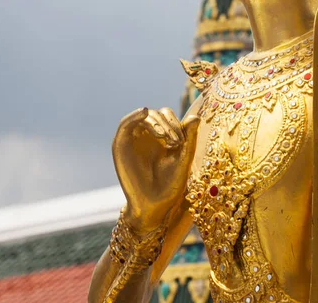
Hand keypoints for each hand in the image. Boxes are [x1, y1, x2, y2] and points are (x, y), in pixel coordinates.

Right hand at [112, 107, 199, 233]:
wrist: (154, 205)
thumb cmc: (170, 184)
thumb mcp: (183, 158)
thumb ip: (189, 137)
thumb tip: (195, 116)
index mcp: (163, 136)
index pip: (168, 117)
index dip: (175, 123)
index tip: (182, 141)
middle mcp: (148, 135)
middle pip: (157, 115)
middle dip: (167, 124)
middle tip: (175, 141)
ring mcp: (134, 138)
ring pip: (144, 116)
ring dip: (155, 122)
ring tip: (164, 135)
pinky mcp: (121, 143)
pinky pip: (125, 123)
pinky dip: (134, 115)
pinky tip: (144, 112)